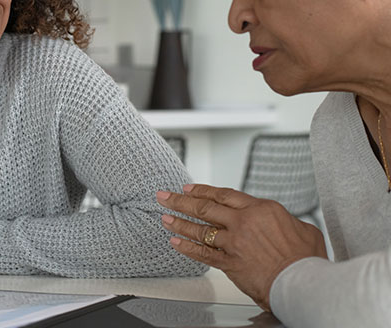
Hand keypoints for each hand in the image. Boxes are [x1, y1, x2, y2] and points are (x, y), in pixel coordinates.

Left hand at [157, 184, 326, 310]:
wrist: (303, 283)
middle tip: (165, 196)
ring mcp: (234, 242)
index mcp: (261, 209)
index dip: (203, 190)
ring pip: (200, 229)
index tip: (189, 188)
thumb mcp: (303, 229)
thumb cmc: (307, 260)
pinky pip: (202, 254)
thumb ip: (283, 221)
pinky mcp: (230, 263)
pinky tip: (175, 242)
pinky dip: (186, 248)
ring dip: (179, 222)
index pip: (224, 194)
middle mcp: (243, 222)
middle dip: (181, 201)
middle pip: (205, 207)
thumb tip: (280, 222)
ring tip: (165, 216)